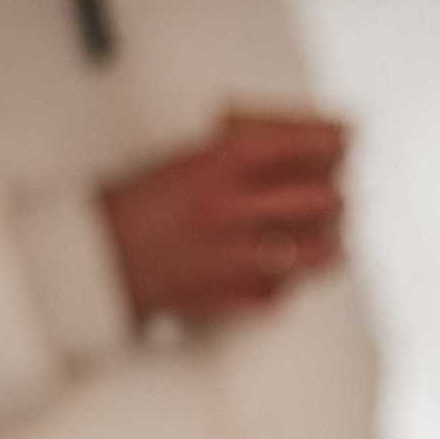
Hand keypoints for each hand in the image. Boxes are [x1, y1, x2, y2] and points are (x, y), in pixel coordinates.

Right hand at [99, 115, 348, 328]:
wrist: (94, 258)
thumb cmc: (133, 208)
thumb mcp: (180, 164)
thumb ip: (230, 160)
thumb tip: (284, 156)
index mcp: (215, 171)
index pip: (293, 148)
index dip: (327, 144)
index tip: (345, 142)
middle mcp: (233, 212)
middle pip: (317, 202)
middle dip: (337, 197)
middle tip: (340, 195)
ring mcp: (237, 257)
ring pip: (315, 254)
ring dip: (331, 245)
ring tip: (335, 241)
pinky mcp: (233, 296)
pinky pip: (284, 291)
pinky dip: (292, 282)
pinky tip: (293, 273)